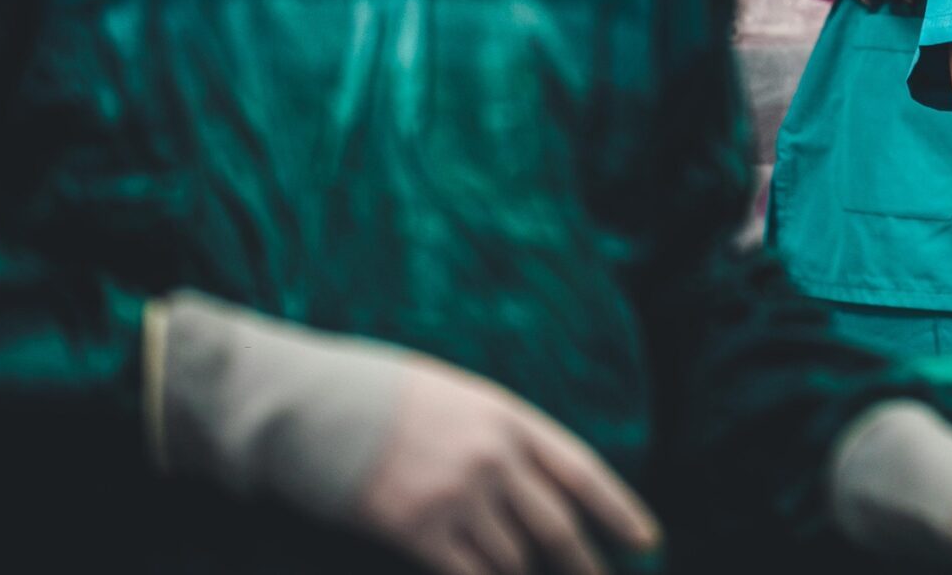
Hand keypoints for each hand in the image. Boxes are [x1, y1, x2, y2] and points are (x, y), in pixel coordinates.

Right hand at [358, 362, 661, 574]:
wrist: (302, 401)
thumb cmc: (369, 394)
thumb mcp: (450, 395)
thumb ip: (493, 435)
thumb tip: (526, 482)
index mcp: (508, 416)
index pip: (582, 471)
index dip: (620, 511)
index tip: (648, 543)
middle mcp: (493, 456)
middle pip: (556, 527)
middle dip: (582, 567)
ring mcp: (457, 493)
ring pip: (512, 560)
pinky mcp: (416, 528)